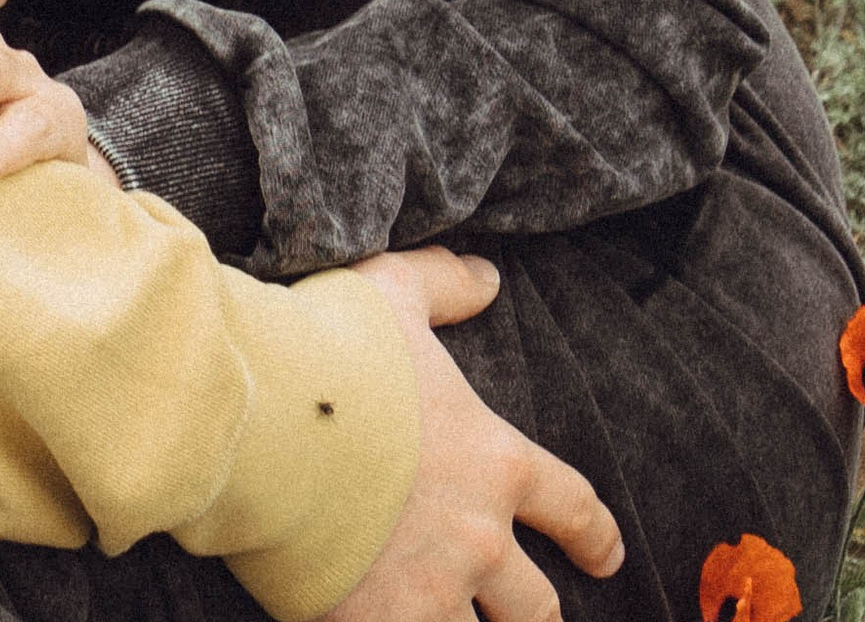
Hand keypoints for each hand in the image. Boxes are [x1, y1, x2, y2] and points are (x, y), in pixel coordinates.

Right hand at [327, 250, 622, 621]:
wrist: (259, 417)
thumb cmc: (325, 350)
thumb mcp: (389, 294)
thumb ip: (443, 285)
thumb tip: (487, 278)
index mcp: (494, 462)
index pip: (573, 508)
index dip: (595, 536)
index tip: (605, 557)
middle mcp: (478, 538)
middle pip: (539, 606)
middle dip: (539, 615)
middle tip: (534, 617)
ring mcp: (431, 592)